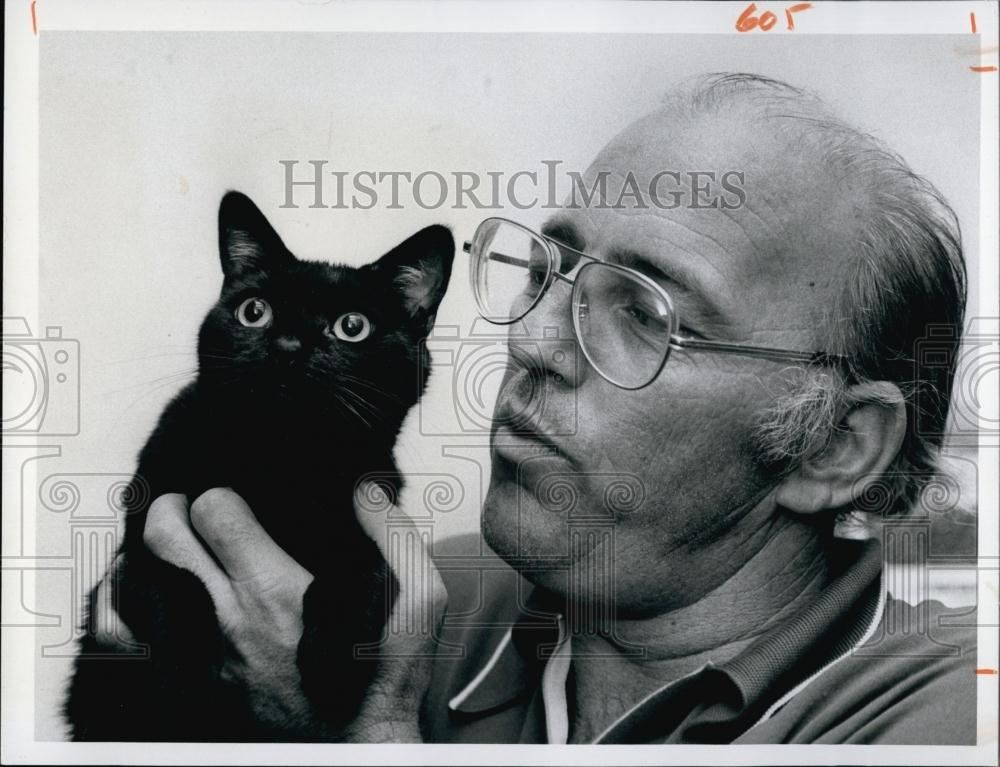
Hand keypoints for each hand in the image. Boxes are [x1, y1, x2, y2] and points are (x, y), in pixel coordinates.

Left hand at [93, 485, 446, 740]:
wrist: (358, 748)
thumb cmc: (382, 678)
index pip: (214, 511)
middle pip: (164, 537)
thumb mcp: (417, 601)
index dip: (223, 496)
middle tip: (190, 512)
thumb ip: (393, 535)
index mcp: (277, 592)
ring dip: (147, 553)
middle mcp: (226, 621)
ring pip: (136, 582)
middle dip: (174, 511)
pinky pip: (122, 641)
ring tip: (167, 546)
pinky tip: (137, 591)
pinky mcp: (185, 686)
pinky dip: (119, 606)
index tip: (238, 505)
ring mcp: (198, 657)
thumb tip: (363, 490)